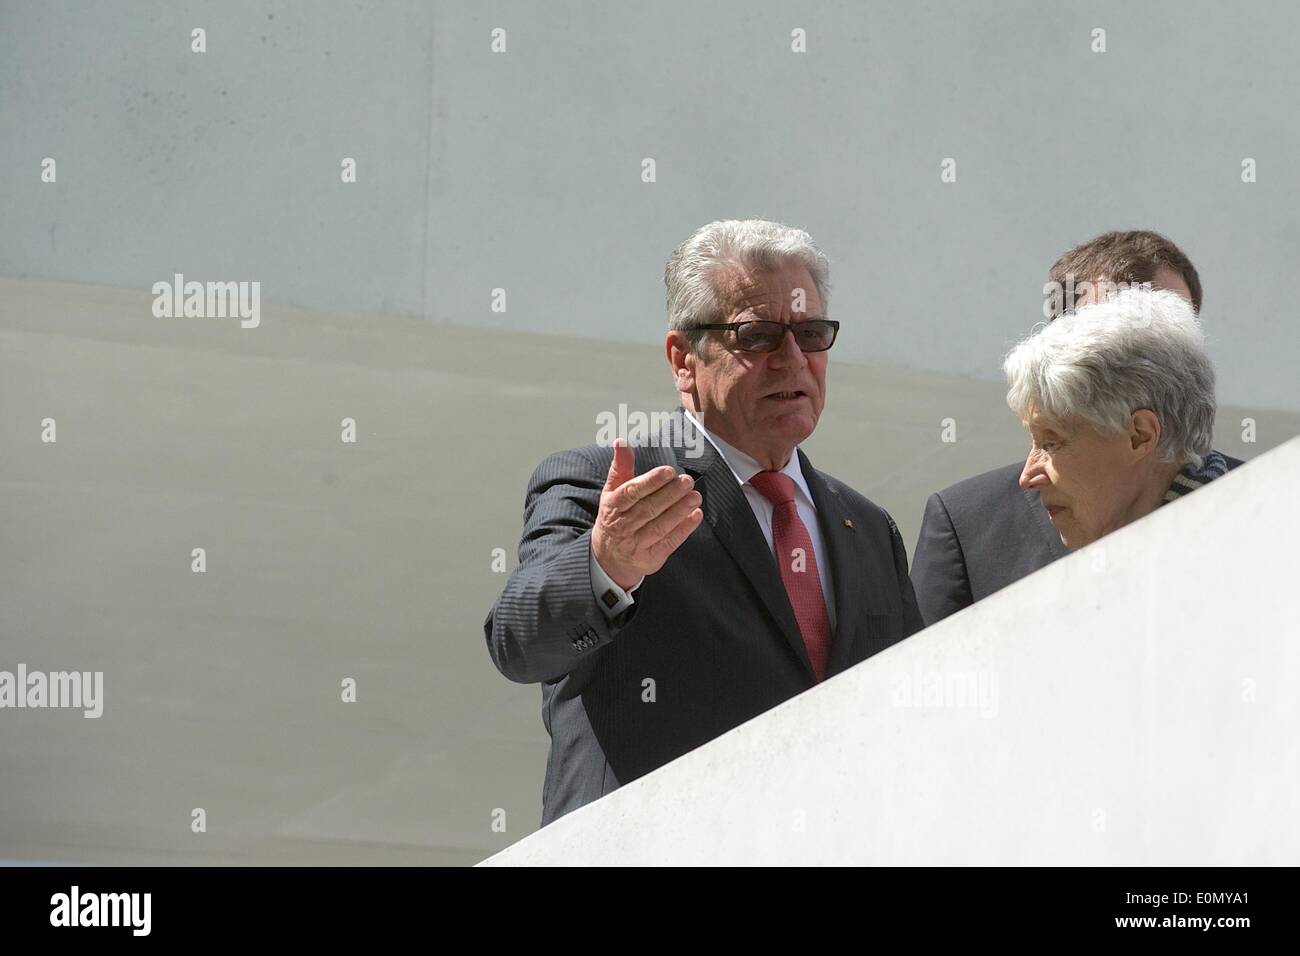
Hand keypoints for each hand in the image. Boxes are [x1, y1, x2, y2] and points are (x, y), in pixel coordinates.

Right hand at [591, 438, 703, 589]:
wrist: (608, 558)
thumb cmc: (614, 519)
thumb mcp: (611, 493)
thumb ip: (621, 467)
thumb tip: (621, 442)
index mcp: (613, 506)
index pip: (632, 492)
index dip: (651, 482)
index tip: (668, 472)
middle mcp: (623, 526)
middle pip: (649, 508)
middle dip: (670, 494)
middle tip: (687, 481)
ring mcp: (637, 544)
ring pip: (660, 526)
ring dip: (680, 510)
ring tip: (695, 496)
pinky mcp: (651, 558)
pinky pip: (669, 542)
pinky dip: (684, 529)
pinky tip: (695, 516)